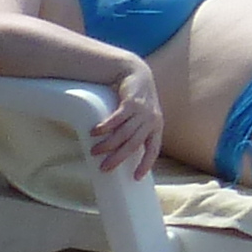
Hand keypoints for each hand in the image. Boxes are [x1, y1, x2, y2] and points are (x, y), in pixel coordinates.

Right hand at [90, 59, 164, 178]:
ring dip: (108, 144)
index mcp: (156, 127)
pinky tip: (95, 133)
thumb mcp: (143, 117)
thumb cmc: (137, 100)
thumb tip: (120, 152)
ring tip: (95, 151)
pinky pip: (117, 119)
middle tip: (104, 168)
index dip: (145, 164)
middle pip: (134, 145)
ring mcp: (142, 112)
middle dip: (118, 158)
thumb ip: (137, 131)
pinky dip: (105, 127)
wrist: (137, 73)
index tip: (136, 178)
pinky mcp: (131, 103)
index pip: (153, 150)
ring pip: (124, 133)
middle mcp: (151, 121)